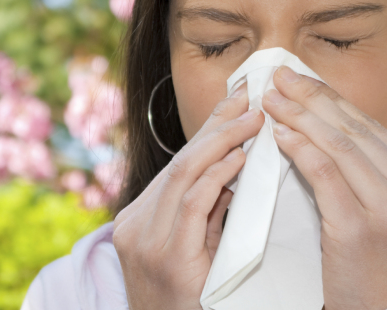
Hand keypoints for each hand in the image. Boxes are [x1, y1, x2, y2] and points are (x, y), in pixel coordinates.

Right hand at [113, 83, 263, 309]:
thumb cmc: (188, 300)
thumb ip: (206, 210)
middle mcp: (134, 224)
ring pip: (183, 174)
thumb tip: (233, 166)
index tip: (234, 100)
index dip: (207, 129)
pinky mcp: (167, 258)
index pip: (177, 164)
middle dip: (216, 126)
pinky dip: (217, 177)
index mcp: (137, 218)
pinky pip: (193, 204)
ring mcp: (145, 241)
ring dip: (221, 143)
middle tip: (248, 98)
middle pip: (179, 162)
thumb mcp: (191, 249)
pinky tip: (239, 159)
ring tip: (252, 120)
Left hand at [261, 66, 386, 309]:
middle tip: (278, 77)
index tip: (300, 79)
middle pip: (354, 128)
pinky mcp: (361, 228)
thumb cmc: (383, 263)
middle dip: (311, 97)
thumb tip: (325, 118)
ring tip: (271, 99)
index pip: (371, 126)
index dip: (331, 98)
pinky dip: (299, 148)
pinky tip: (278, 133)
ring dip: (299, 116)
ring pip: (338, 144)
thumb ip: (373, 168)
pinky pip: (324, 173)